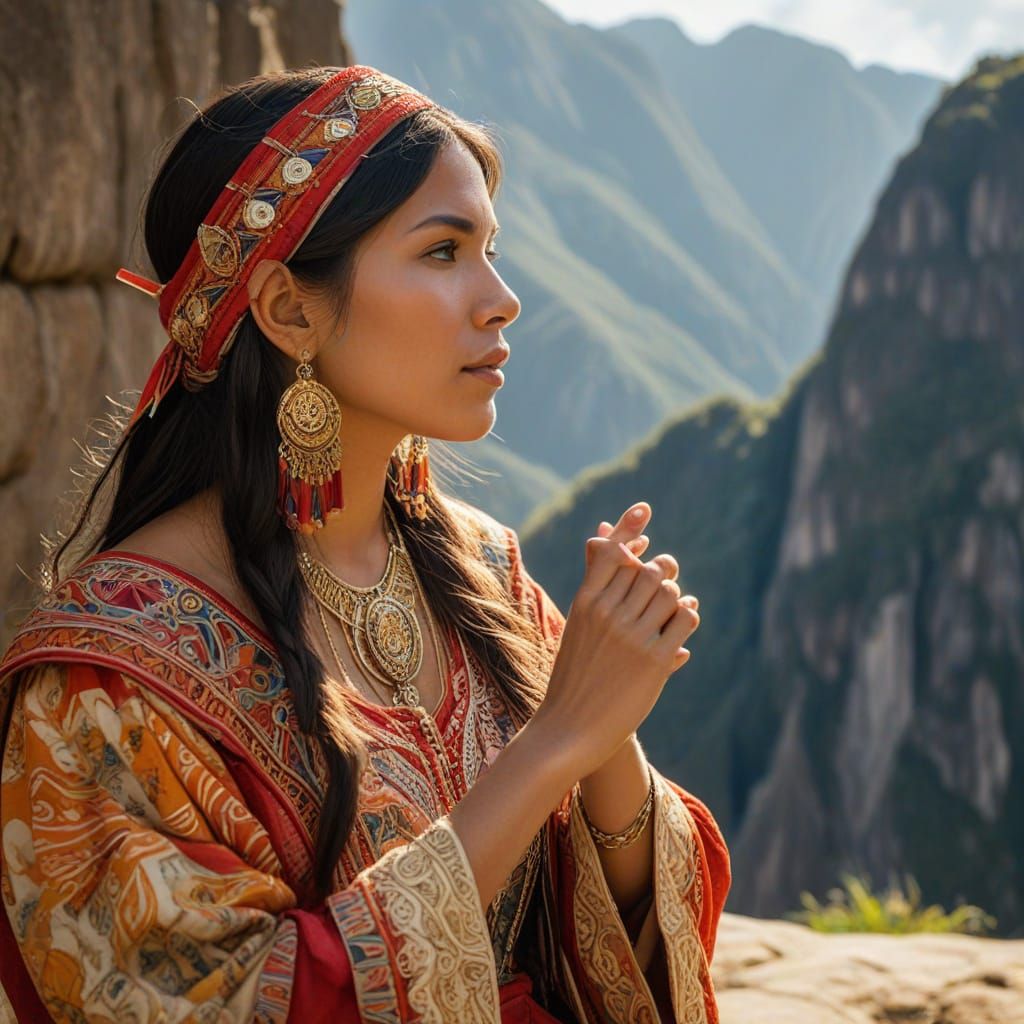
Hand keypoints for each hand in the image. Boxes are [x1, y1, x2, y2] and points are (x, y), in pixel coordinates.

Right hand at [530, 502, 699, 778]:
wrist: (569, 728)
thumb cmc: (572, 674)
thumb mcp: (577, 627)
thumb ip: (595, 588)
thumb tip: (602, 543)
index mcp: (584, 603)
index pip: (612, 553)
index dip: (629, 529)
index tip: (644, 508)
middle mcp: (607, 614)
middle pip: (648, 570)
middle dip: (662, 571)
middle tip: (665, 578)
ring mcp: (631, 636)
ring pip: (670, 591)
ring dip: (676, 596)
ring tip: (670, 609)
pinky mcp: (654, 660)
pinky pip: (685, 619)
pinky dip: (688, 617)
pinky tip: (681, 625)